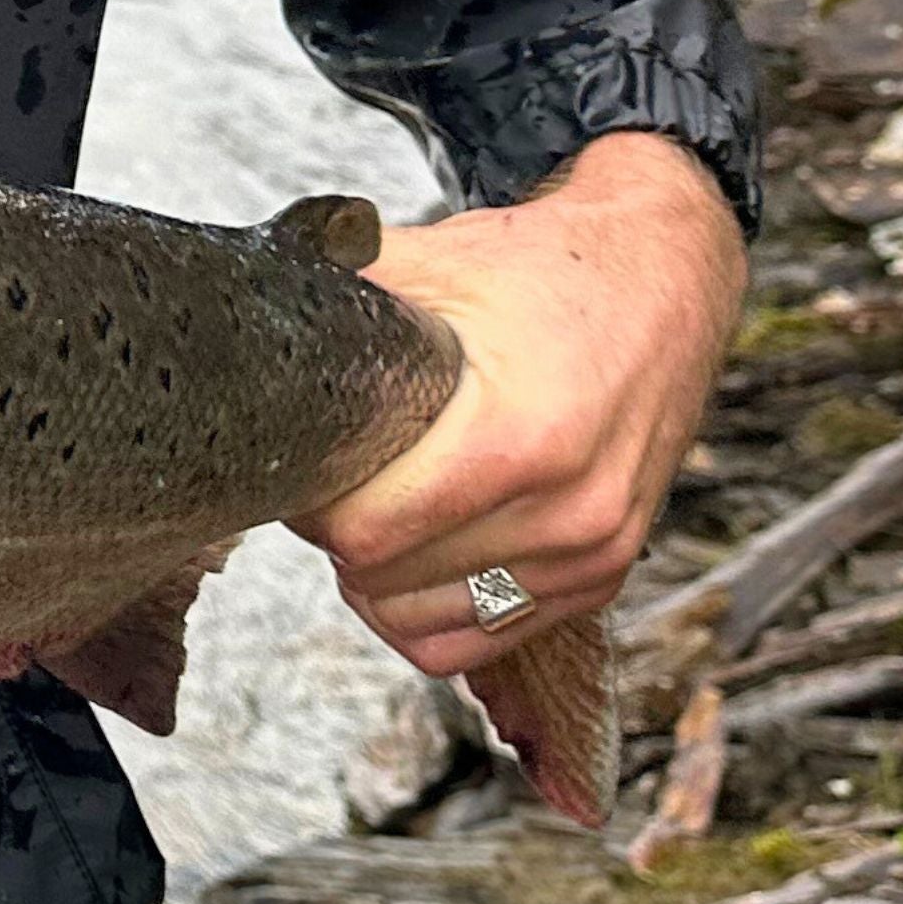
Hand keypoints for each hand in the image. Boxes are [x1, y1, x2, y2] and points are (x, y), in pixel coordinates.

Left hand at [300, 130, 745, 679]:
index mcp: (520, 438)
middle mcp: (569, 512)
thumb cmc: (547, 269)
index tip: (308, 462)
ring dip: (382, 585)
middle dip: (341, 539)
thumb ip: (341, 293)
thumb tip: (237, 306)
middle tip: (330, 484)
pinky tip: (416, 551)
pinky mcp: (606, 575)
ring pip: (434, 630)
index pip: (368, 533)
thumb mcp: (437, 264)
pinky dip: (435, 612)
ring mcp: (594, 554)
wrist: (664, 276)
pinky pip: (489, 639)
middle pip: (390, 584)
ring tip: (370, 516)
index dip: (316, 502)